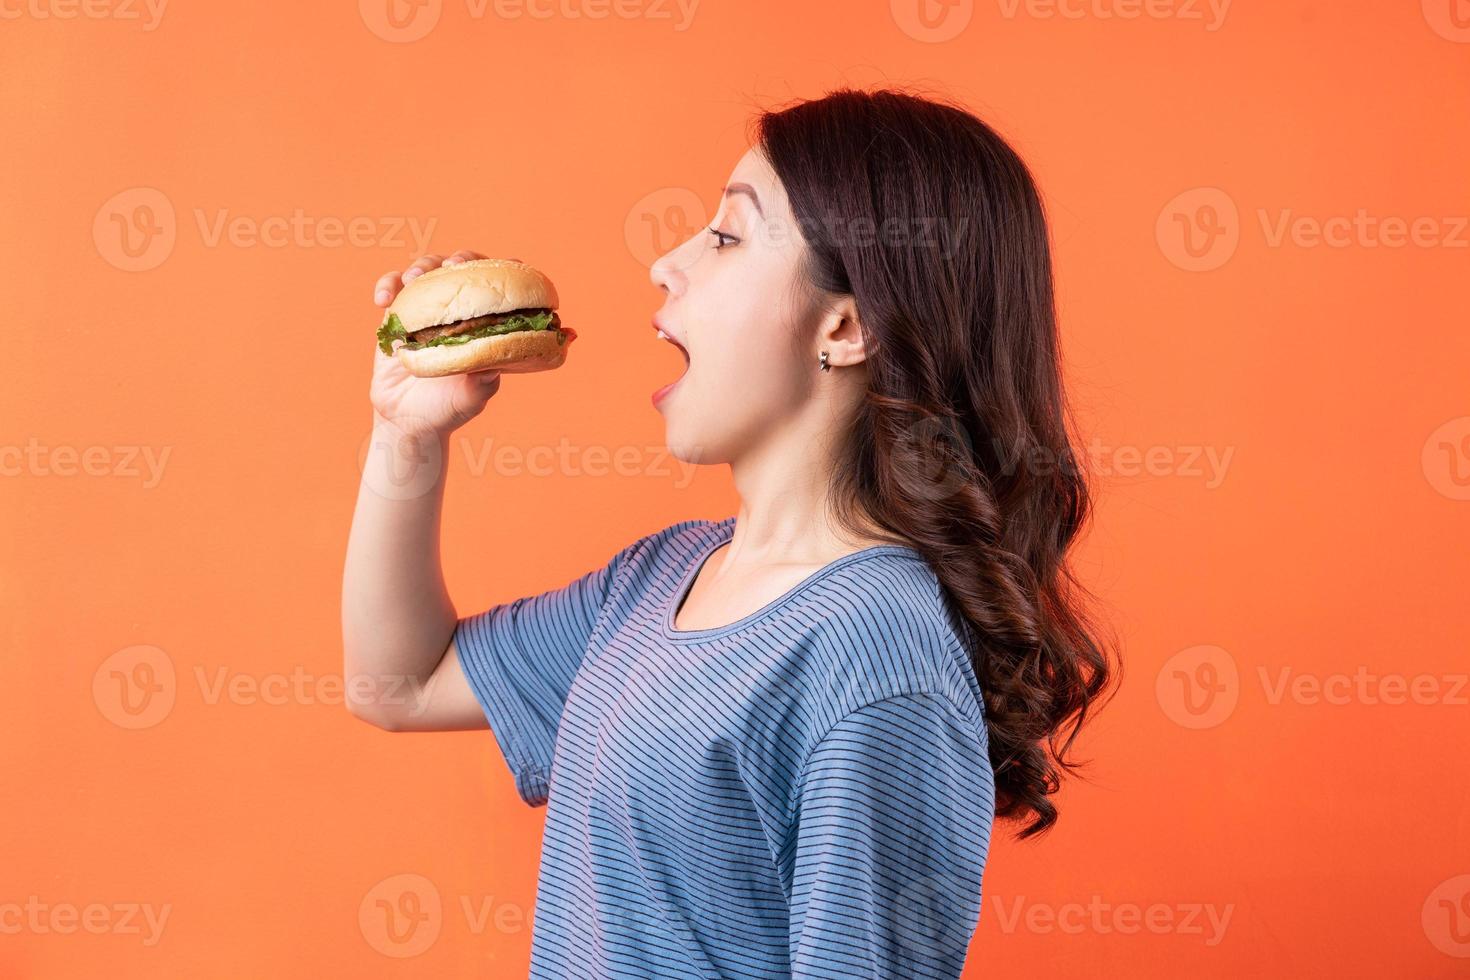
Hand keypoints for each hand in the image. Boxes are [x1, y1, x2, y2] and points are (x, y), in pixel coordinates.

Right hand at [368, 250, 511, 435]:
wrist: (408, 421)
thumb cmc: (448, 408)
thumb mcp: (473, 397)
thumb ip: (485, 380)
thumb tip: (497, 358)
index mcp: (484, 324)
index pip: (501, 288)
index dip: (509, 271)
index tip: (514, 264)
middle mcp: (458, 310)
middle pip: (463, 268)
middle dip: (462, 259)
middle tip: (455, 264)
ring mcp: (427, 308)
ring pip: (427, 269)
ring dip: (421, 266)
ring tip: (415, 279)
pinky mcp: (397, 314)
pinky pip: (392, 287)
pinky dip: (387, 285)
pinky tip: (382, 300)